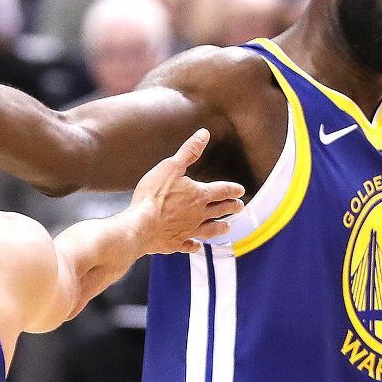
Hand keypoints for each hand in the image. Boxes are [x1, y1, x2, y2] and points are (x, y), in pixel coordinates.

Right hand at [129, 129, 245, 253]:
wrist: (140, 225)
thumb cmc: (154, 196)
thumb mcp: (171, 167)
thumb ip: (189, 151)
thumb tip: (203, 135)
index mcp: (199, 195)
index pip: (221, 191)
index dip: (232, 189)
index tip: (240, 190)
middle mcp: (198, 214)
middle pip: (219, 210)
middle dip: (231, 207)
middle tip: (239, 207)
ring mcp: (188, 231)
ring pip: (209, 230)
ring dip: (219, 228)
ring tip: (227, 227)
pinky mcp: (175, 243)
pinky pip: (189, 245)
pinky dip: (194, 246)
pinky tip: (197, 246)